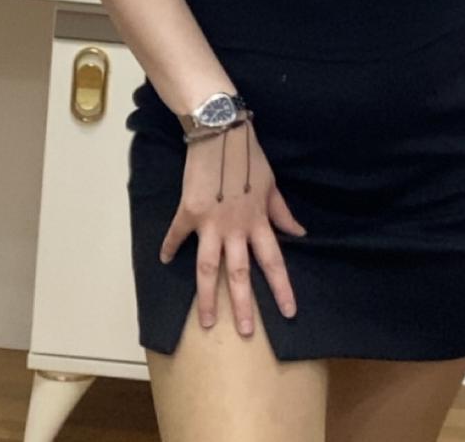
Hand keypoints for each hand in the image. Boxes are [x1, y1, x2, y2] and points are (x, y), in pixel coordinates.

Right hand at [158, 121, 307, 336]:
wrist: (220, 132)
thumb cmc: (249, 155)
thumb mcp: (270, 184)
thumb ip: (281, 212)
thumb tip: (299, 232)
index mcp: (258, 221)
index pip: (273, 261)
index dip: (281, 287)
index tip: (288, 312)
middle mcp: (236, 228)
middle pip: (240, 273)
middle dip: (244, 305)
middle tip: (245, 332)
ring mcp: (210, 223)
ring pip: (209, 268)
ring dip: (208, 296)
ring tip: (207, 322)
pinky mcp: (188, 212)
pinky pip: (177, 235)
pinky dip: (170, 247)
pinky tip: (165, 260)